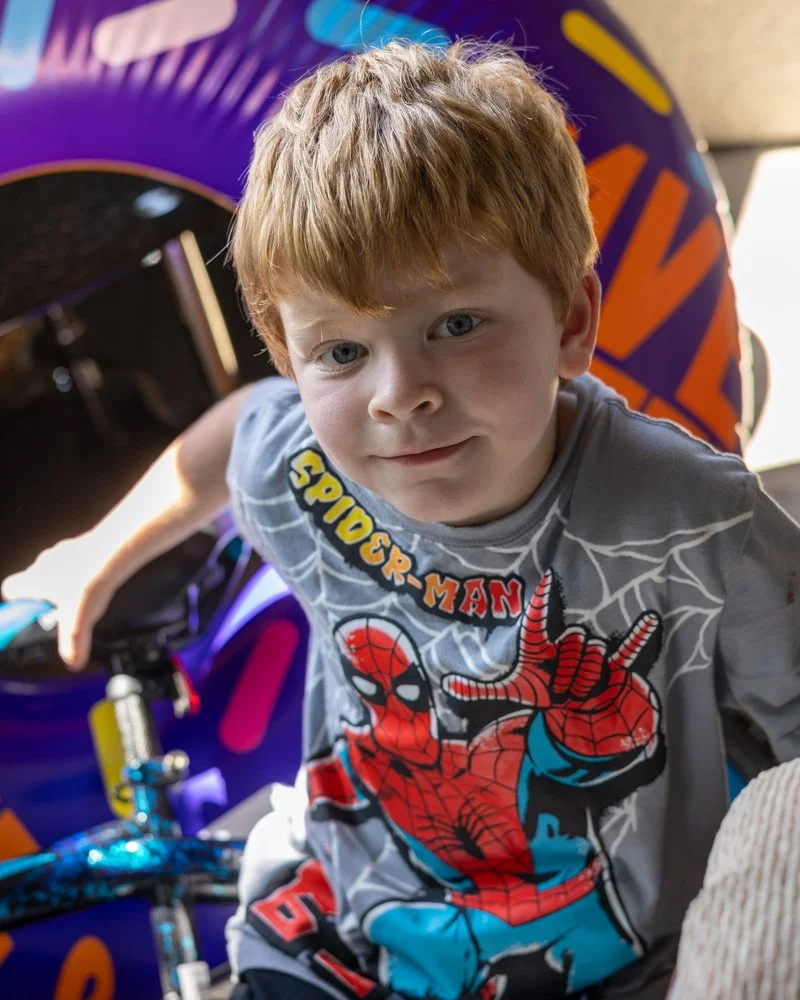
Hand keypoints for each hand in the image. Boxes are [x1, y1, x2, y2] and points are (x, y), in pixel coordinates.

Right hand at [1, 534, 118, 669]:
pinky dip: (82, 572)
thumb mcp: (77, 622)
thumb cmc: (89, 581)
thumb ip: (73, 644)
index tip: (28, 615)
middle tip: (60, 611)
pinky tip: (96, 582)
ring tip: (82, 597)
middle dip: (44, 597)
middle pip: (34, 581)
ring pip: (55, 570)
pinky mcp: (82, 546)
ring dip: (64, 583)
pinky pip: (76, 561)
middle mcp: (43, 563)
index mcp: (33, 580)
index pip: (10, 589)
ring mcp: (62, 551)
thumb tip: (73, 661)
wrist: (114, 552)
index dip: (17, 603)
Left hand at [443, 570, 661, 757]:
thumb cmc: (545, 695)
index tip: (545, 580)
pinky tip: (649, 620)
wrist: (577, 713)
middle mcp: (569, 641)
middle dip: (569, 675)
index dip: (542, 603)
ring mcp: (594, 650)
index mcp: (544, 642)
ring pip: (593, 658)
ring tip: (579, 694)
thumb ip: (480, 689)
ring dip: (587, 684)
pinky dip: (640, 636)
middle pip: (573, 645)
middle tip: (562, 689)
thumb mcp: (512, 693)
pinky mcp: (619, 664)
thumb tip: (447, 684)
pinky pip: (630, 647)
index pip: (541, 620)